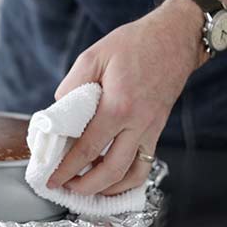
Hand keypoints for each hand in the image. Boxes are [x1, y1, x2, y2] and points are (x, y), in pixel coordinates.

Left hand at [47, 0, 205, 195]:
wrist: (174, 38)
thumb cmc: (134, 44)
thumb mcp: (93, 57)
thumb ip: (72, 86)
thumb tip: (59, 113)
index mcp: (119, 105)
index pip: (88, 148)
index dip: (67, 168)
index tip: (51, 177)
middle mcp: (138, 123)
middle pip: (112, 170)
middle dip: (85, 186)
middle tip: (64, 187)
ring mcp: (152, 129)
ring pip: (132, 174)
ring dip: (108, 188)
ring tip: (85, 188)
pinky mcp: (157, 129)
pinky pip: (145, 164)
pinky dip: (128, 179)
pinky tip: (111, 179)